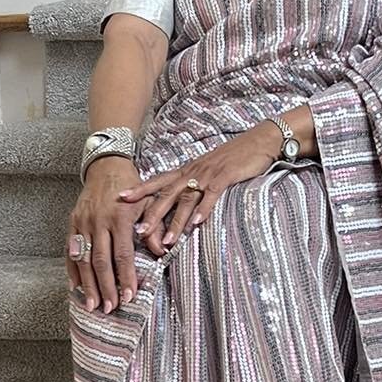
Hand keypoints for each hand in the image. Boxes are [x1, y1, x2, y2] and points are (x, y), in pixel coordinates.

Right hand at [67, 155, 145, 313]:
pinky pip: (71, 250)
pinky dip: (73, 269)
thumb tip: (162, 253)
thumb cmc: (132, 188)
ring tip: (92, 304)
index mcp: (120, 218)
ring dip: (88, 284)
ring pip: (84, 258)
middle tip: (109, 308)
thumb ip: (154, 229)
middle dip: (105, 287)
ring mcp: (83, 222)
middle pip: (101, 261)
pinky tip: (76, 286)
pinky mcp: (73, 221)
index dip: (126, 277)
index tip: (128, 297)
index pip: (123, 255)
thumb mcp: (149, 204)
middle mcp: (99, 221)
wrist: (107, 166)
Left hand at [116, 124, 281, 252]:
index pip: (159, 181)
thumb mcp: (209, 169)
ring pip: (187, 199)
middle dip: (152, 214)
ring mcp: (209, 174)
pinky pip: (212, 195)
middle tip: (138, 231)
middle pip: (167, 194)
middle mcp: (194, 172)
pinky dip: (204, 209)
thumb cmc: (235, 158)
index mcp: (188, 170)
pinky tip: (197, 224)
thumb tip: (184, 203)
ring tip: (166, 241)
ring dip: (176, 222)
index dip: (140, 190)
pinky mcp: (226, 176)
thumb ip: (196, 184)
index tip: (121, 199)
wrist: (260, 141)